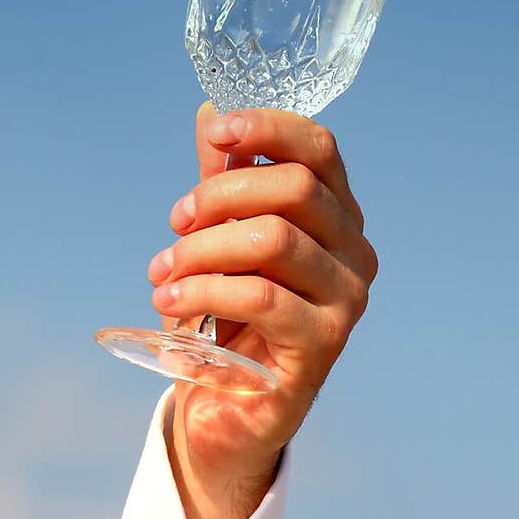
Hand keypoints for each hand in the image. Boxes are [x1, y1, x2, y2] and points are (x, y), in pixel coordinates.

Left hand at [147, 103, 377, 518]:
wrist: (228, 408)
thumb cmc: (229, 317)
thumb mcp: (221, 238)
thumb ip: (224, 179)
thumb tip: (212, 110)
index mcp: (338, 217)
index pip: (320, 149)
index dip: (267, 130)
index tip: (216, 135)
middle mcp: (355, 254)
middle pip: (295, 188)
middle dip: (220, 196)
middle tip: (176, 222)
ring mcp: (347, 303)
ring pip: (275, 240)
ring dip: (203, 248)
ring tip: (164, 271)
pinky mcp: (323, 347)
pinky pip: (263, 298)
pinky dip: (207, 290)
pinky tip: (173, 300)